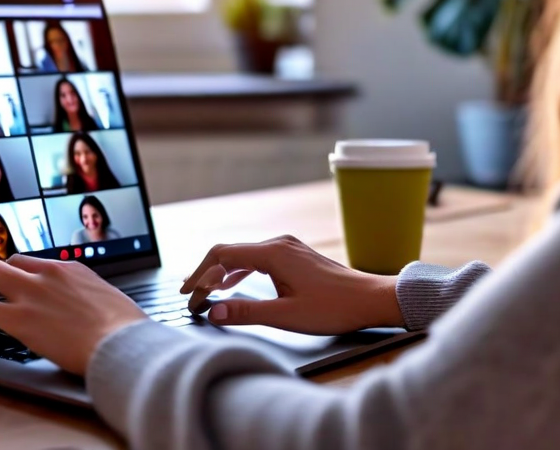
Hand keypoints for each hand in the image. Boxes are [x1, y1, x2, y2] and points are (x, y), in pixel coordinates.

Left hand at [0, 255, 145, 375]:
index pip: (36, 263)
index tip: (14, 286)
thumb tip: (92, 311)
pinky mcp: (19, 319)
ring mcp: (32, 294)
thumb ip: (91, 299)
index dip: (20, 275)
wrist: (122, 344)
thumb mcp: (111, 301)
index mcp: (72, 269)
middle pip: (9, 261)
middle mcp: (49, 274)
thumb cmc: (125, 331)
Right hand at [180, 235, 402, 334]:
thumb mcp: (287, 315)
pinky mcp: (294, 255)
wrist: (371, 299)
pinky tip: (231, 282)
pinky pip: (256, 258)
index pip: (221, 256)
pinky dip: (239, 270)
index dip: (199, 275)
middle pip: (229, 252)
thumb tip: (213, 311)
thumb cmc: (334, 308)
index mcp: (273, 254)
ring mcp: (287, 247)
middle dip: (205, 274)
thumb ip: (246, 312)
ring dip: (221, 272)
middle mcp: (278, 244)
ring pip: (242, 254)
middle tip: (189, 295)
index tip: (188, 296)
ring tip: (204, 290)